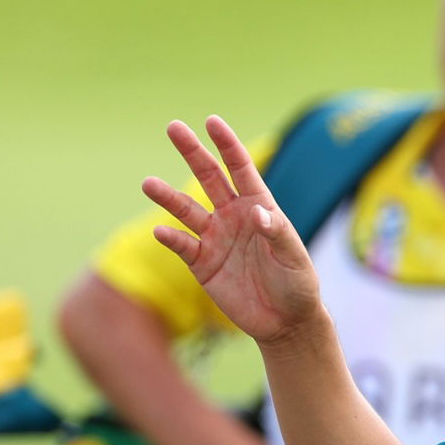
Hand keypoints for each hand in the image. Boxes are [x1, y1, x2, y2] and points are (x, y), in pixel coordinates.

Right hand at [142, 116, 320, 346]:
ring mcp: (215, 239)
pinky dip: (170, 238)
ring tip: (147, 183)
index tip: (211, 122)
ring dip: (167, 197)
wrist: (285, 322)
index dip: (227, 145)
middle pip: (209, 178)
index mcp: (259, 207)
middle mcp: (233, 216)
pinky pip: (181, 245)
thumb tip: (258, 212)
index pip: (240, 168)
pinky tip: (161, 231)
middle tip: (173, 127)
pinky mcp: (202, 264)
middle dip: (192, 152)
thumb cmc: (297, 283)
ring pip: (186, 210)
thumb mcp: (294, 257)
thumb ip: (277, 232)